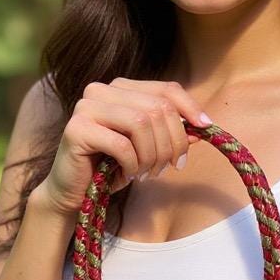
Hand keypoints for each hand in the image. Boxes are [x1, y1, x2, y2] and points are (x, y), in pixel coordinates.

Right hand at [38, 78, 212, 216]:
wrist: (74, 192)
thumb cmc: (112, 167)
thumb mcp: (148, 148)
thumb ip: (170, 133)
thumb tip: (202, 126)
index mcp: (120, 87)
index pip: (166, 88)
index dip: (190, 108)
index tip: (205, 129)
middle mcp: (101, 90)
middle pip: (157, 108)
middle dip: (171, 142)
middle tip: (169, 167)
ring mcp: (86, 107)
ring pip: (141, 123)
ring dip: (152, 155)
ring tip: (147, 173)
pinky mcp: (76, 129)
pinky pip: (122, 145)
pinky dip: (132, 165)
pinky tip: (127, 175)